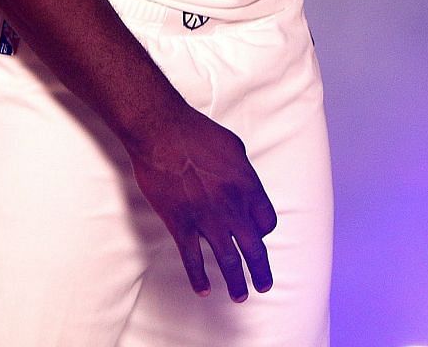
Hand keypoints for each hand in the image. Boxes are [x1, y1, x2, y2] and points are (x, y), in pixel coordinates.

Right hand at [126, 107, 277, 301]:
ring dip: (236, 281)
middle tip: (264, 285)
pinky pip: (192, 257)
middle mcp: (231, 206)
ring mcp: (206, 217)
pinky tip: (203, 290)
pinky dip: (198, 276)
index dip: (263, 232)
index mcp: (247, 185)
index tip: (257, 237)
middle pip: (253, 247)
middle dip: (261, 270)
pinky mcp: (180, 223)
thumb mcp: (233, 146)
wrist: (161, 131)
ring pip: (227, 259)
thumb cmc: (196, 132)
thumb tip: (245, 184)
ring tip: (240, 296)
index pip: (266, 221)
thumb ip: (243, 170)